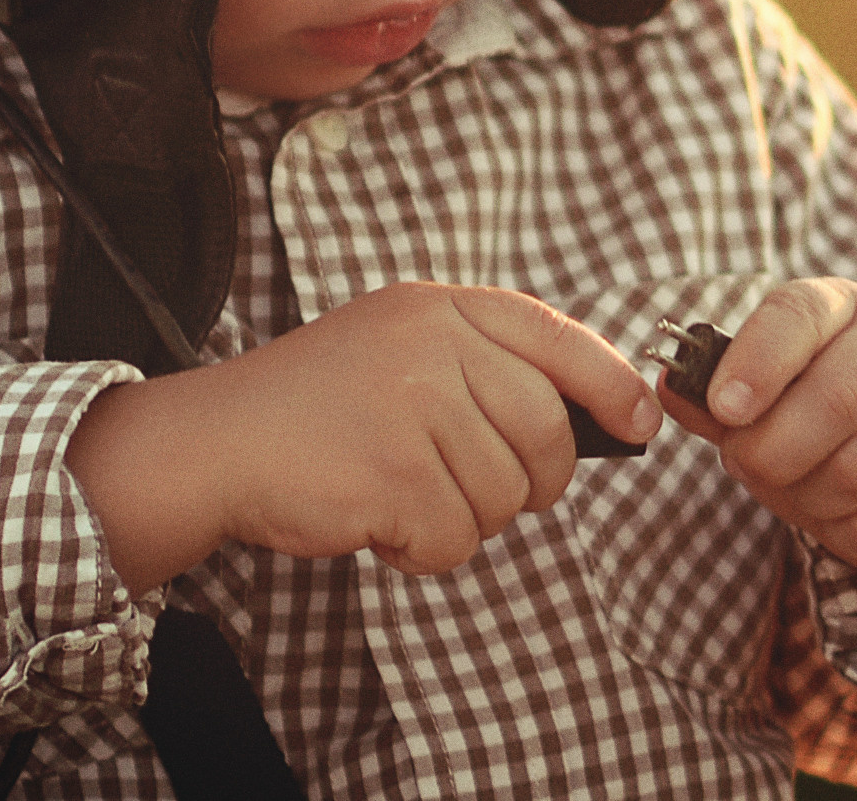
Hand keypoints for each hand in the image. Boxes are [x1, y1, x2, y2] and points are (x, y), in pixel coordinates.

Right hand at [69, 282, 661, 591]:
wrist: (216, 441)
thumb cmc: (315, 406)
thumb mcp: (399, 349)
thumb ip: (480, 365)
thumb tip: (587, 417)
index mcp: (437, 308)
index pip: (555, 334)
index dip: (611, 382)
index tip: (641, 422)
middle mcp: (431, 344)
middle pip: (546, 428)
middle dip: (535, 478)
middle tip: (485, 490)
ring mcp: (413, 405)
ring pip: (506, 493)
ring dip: (467, 517)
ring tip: (405, 497)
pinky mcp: (394, 473)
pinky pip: (457, 538)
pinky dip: (428, 550)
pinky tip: (381, 524)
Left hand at [656, 278, 856, 635]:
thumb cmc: (809, 411)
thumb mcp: (754, 392)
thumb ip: (708, 393)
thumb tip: (669, 387)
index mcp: (837, 305)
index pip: (795, 313)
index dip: (756, 362)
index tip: (724, 408)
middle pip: (832, 400)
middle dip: (772, 450)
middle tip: (747, 465)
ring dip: (807, 498)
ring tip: (798, 487)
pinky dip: (846, 533)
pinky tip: (842, 512)